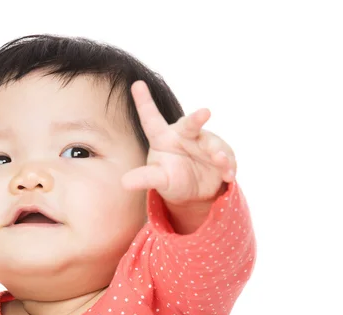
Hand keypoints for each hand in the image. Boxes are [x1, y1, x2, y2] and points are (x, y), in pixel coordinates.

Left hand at [122, 80, 235, 204]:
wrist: (195, 191)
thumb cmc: (171, 177)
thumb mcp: (158, 179)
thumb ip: (144, 178)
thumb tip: (124, 183)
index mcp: (164, 138)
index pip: (151, 120)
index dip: (144, 103)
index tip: (137, 84)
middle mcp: (186, 135)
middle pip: (190, 124)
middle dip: (197, 118)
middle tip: (204, 112)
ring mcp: (206, 144)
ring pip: (213, 144)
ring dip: (217, 152)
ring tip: (218, 159)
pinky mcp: (222, 156)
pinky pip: (227, 159)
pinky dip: (228, 166)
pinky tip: (227, 175)